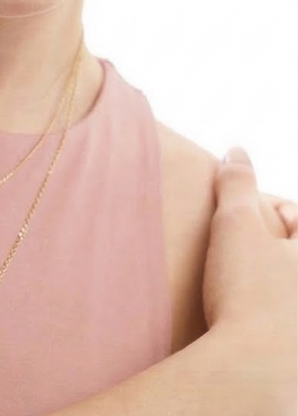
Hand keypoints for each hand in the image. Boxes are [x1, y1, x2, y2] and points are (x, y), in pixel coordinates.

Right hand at [203, 147, 296, 411]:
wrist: (254, 375)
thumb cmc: (251, 296)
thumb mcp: (235, 224)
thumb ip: (237, 182)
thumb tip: (235, 151)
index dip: (280, 214)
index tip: (261, 218)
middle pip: (295, 260)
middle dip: (282, 253)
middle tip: (255, 256)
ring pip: (291, 294)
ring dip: (280, 289)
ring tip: (254, 291)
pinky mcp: (293, 360)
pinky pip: (285, 330)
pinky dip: (274, 324)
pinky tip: (253, 326)